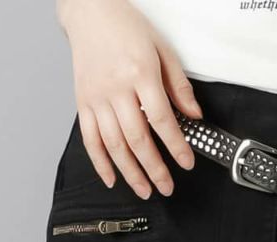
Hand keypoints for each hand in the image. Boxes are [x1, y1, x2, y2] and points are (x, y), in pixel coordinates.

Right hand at [56, 0, 202, 197]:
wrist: (90, 10)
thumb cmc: (126, 27)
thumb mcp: (162, 49)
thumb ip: (179, 85)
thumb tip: (194, 115)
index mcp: (140, 73)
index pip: (161, 119)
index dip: (176, 146)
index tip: (186, 162)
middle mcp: (116, 88)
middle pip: (137, 138)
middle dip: (154, 168)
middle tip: (166, 187)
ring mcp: (97, 97)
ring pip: (114, 144)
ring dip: (130, 172)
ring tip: (144, 189)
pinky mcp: (82, 102)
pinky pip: (89, 139)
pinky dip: (100, 163)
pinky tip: (111, 178)